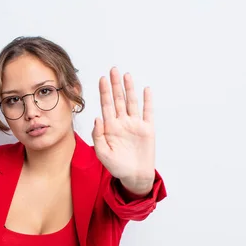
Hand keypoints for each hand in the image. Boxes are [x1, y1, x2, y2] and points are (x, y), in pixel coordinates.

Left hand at [92, 67, 155, 193]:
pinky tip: (146, 90)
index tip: (101, 79)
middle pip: (118, 100)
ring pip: (131, 102)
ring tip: (126, 75)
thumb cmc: (117, 167)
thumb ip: (98, 136)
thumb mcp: (102, 153)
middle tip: (113, 69)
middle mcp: (122, 123)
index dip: (104, 92)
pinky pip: (148, 112)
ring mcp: (135, 125)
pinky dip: (147, 101)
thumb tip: (97, 118)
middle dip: (115, 84)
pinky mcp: (147, 129)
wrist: (134, 177)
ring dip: (129, 89)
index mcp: (110, 127)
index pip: (106, 105)